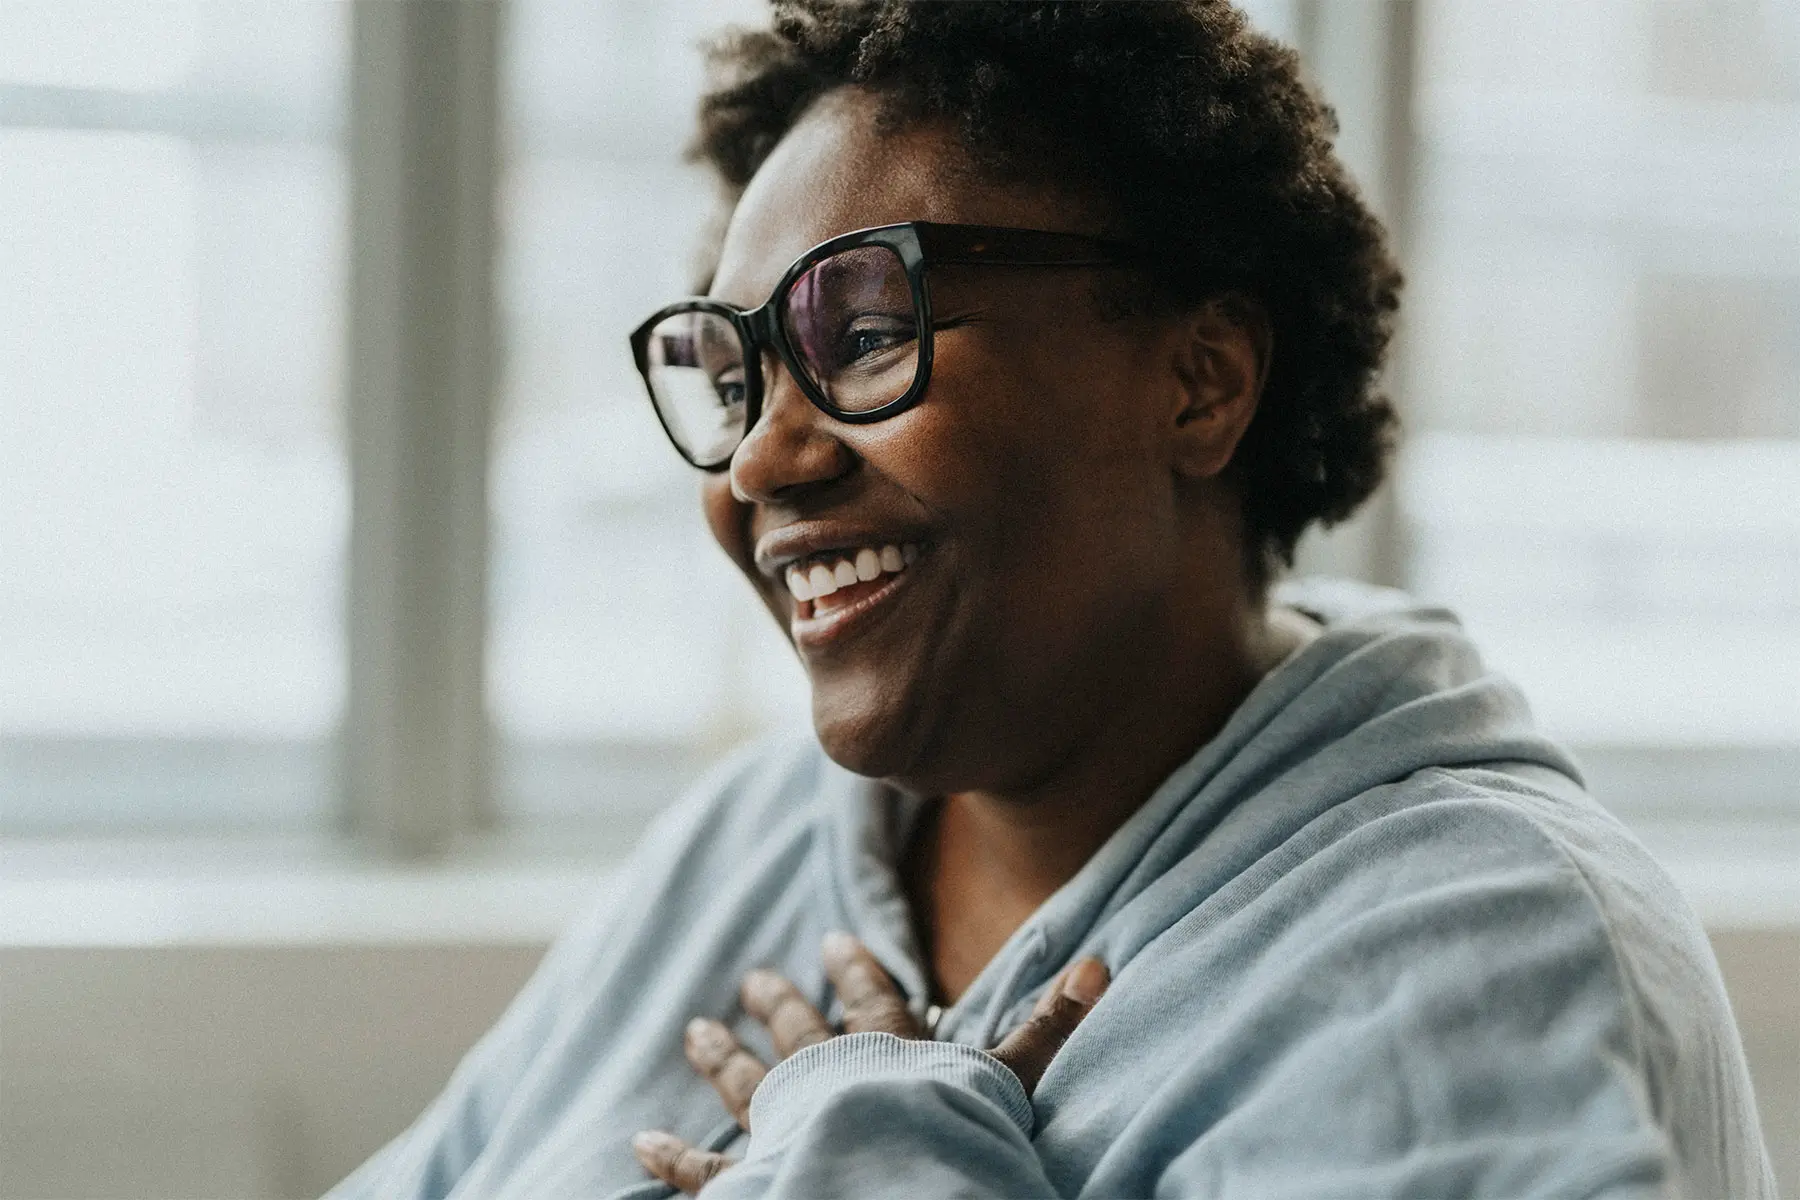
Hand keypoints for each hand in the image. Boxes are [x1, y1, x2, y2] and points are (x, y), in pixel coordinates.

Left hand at [632, 932, 1109, 1194]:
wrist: (886, 1186)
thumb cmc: (949, 1132)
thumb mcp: (1009, 1078)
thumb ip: (1049, 1024)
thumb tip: (1102, 963)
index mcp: (882, 1051)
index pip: (869, 999)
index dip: (854, 969)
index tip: (832, 941)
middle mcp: (823, 1080)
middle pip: (797, 1033)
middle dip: (777, 1004)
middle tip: (753, 977)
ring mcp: (780, 1130)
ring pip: (741, 1084)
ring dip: (720, 1056)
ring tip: (696, 1028)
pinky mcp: (749, 1186)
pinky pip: (703, 1172)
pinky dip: (671, 1157)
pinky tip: (642, 1142)